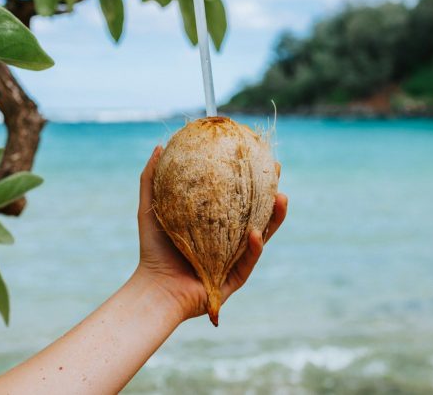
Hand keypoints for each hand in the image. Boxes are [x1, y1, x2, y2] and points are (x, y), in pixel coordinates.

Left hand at [135, 145, 287, 321]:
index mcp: (216, 224)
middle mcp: (229, 240)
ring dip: (275, 217)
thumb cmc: (153, 249)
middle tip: (277, 171)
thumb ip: (152, 179)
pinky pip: (249, 260)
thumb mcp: (151, 208)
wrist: (155, 287)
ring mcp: (236, 259)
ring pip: (263, 235)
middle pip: (258, 212)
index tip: (258, 155)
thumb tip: (160, 146)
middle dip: (272, 192)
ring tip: (282, 198)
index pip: (238, 197)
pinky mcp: (236, 278)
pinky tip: (254, 233)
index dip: (251, 178)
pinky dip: (254, 246)